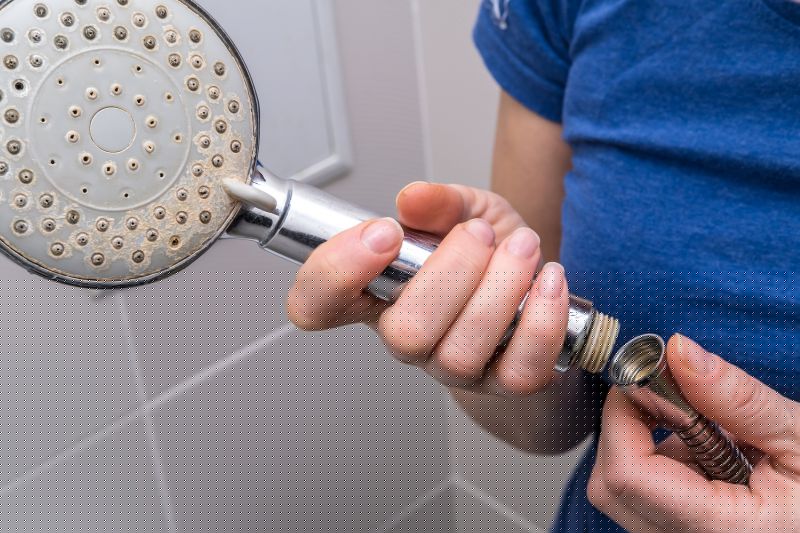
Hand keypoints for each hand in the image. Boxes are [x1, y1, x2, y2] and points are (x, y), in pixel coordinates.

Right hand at [287, 182, 569, 394]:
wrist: (540, 294)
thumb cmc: (492, 254)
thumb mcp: (465, 211)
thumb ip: (440, 202)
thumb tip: (413, 199)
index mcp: (379, 294)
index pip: (317, 304)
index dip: (334, 274)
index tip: (382, 234)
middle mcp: (409, 338)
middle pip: (403, 332)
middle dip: (450, 272)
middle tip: (478, 234)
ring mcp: (455, 367)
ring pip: (462, 351)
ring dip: (500, 289)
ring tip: (522, 247)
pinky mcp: (506, 382)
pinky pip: (520, 367)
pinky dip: (541, 319)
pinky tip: (550, 280)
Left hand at [588, 334, 799, 532]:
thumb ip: (738, 398)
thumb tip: (679, 352)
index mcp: (722, 532)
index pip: (626, 474)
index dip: (623, 416)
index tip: (644, 380)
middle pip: (610, 487)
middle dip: (626, 429)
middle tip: (668, 396)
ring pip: (624, 495)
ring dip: (647, 448)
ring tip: (708, 433)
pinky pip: (646, 502)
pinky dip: (662, 467)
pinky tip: (710, 456)